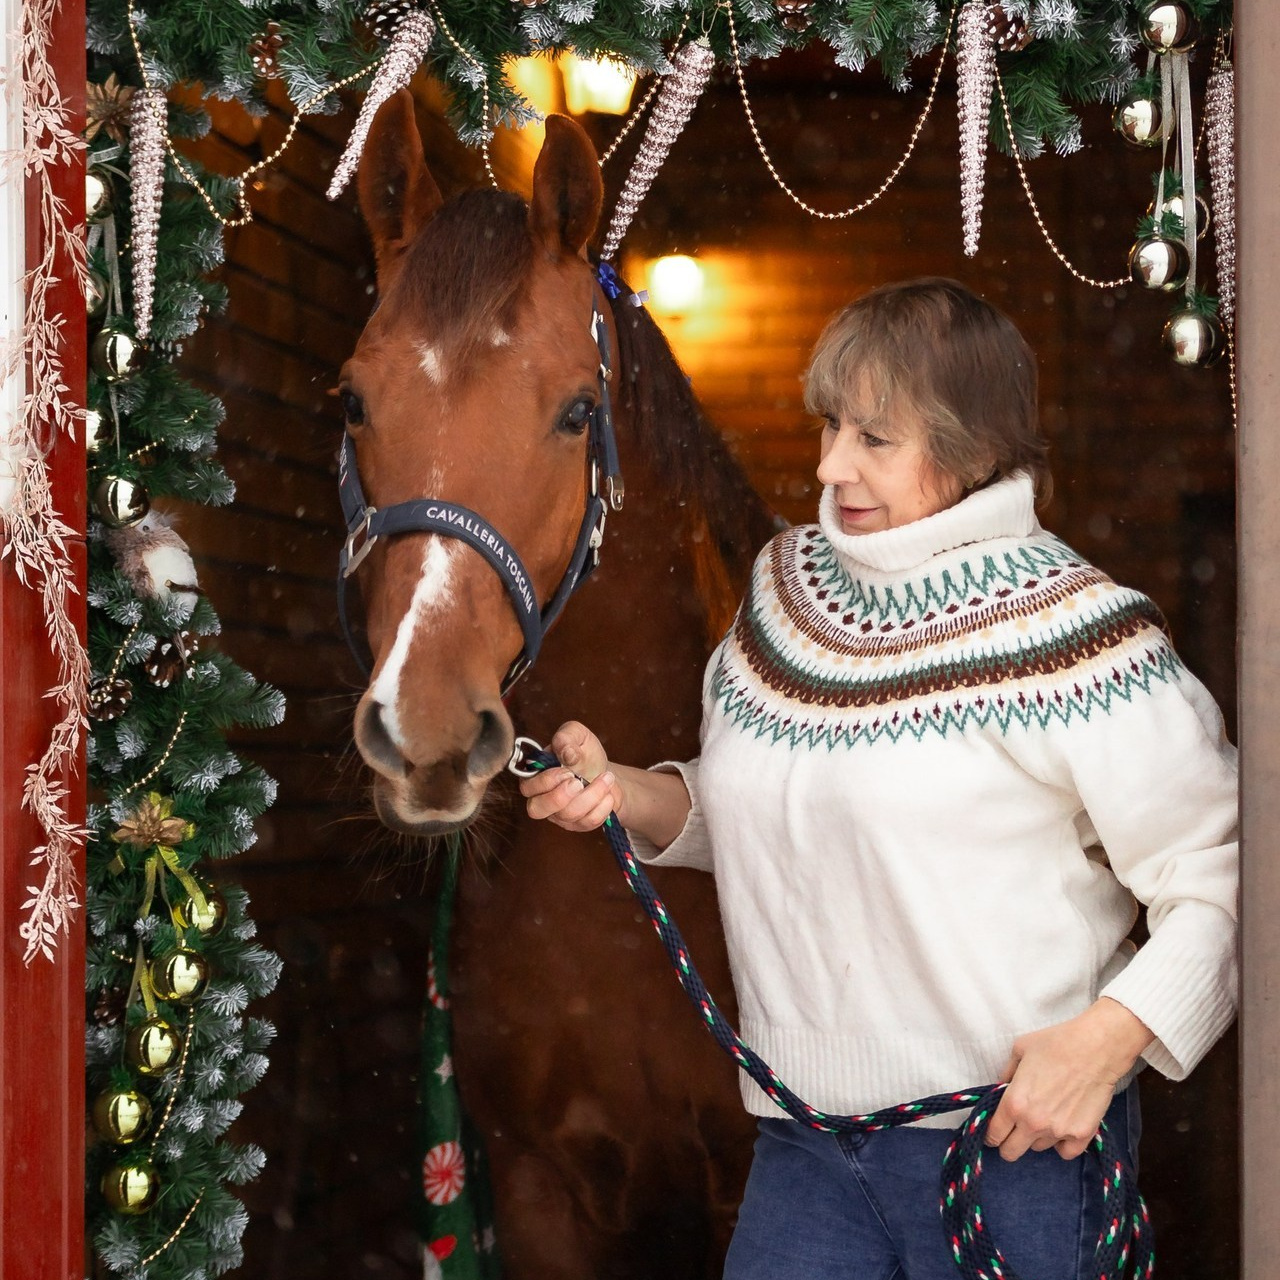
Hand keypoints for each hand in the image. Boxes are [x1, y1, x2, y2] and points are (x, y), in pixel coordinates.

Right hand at [518, 721, 625, 830]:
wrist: (605, 774)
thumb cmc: (586, 755)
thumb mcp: (578, 735)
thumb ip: (567, 737)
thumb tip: (566, 752)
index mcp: (536, 776)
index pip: (527, 787)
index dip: (546, 781)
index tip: (567, 771)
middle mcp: (543, 798)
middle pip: (536, 810)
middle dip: (561, 796)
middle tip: (580, 781)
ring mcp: (559, 815)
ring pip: (567, 815)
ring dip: (591, 795)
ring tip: (606, 779)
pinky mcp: (577, 824)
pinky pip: (586, 823)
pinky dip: (602, 807)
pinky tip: (608, 794)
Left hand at [984, 998, 1153, 1161]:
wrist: (1095, 1049)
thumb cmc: (1055, 1044)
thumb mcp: (1019, 1051)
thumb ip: (1006, 1074)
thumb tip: (1001, 1089)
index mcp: (1014, 1103)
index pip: (994, 1134)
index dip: (990, 1135)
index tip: (993, 1133)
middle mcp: (1034, 1123)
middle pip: (1011, 1152)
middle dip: (1007, 1144)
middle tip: (1013, 1133)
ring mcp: (1059, 1132)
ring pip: (1038, 1148)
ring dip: (1036, 1137)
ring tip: (1044, 1116)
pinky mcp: (1082, 1135)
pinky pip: (1066, 1153)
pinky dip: (1061, 1144)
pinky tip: (1061, 1128)